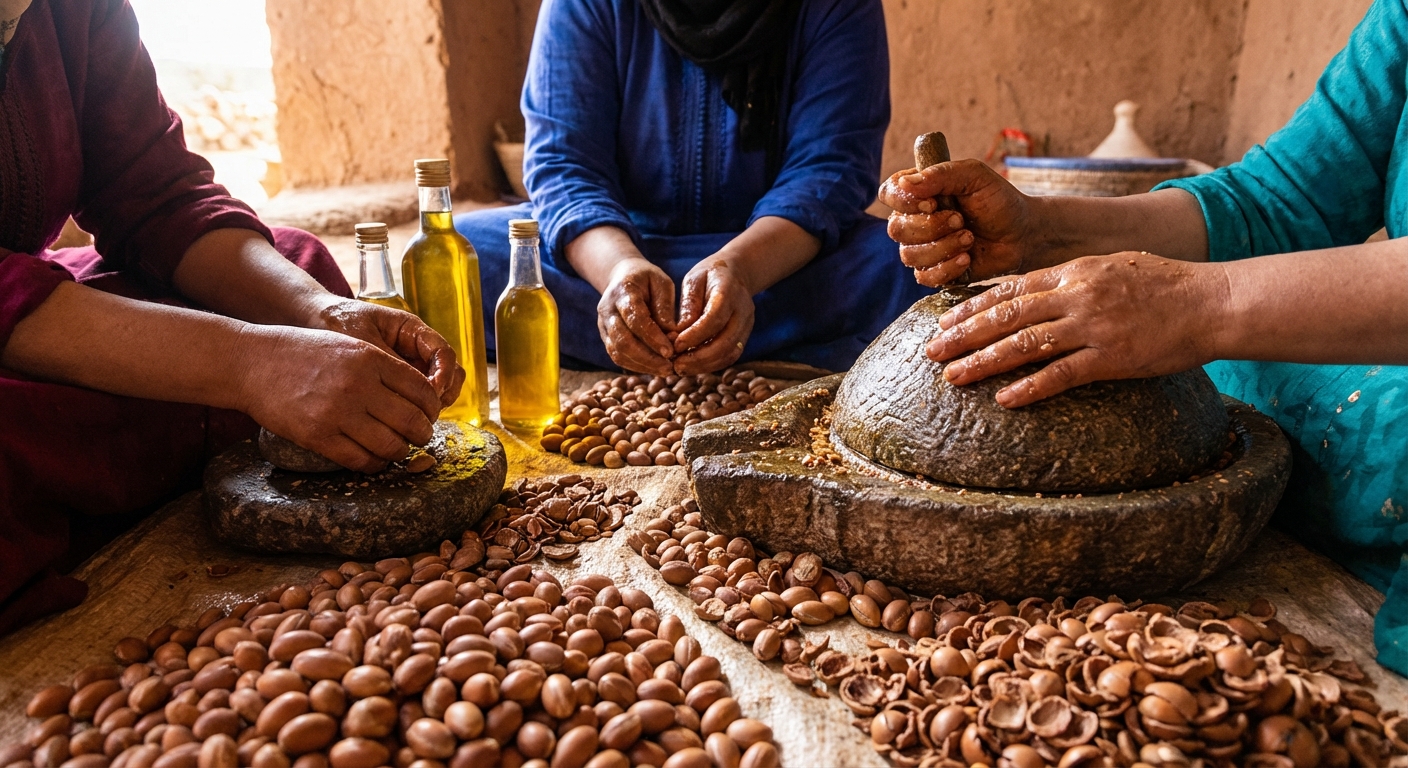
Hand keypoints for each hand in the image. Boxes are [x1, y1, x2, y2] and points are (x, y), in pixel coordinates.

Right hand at [235, 325, 444, 472]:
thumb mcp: (350, 347)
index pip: (422, 390)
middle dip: (423, 434)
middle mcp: (359, 386)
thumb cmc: (305, 353)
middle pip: (412, 421)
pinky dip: (374, 465)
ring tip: (397, 450)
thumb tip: (419, 397)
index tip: (429, 415)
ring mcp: (338, 412)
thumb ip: (383, 368)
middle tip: (420, 437)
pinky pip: (360, 460)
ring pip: (391, 446)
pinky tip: (374, 460)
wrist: (253, 362)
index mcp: (371, 359)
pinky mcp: (318, 436)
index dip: (432, 408)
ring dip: (400, 452)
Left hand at [307, 299, 463, 407]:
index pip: (444, 352)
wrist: (313, 324)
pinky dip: (415, 411)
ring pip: (438, 389)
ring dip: (432, 406)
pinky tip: (398, 421)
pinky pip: (416, 399)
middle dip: (443, 394)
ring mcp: (409, 368)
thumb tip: (414, 389)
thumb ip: (389, 363)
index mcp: (412, 331)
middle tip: (426, 412)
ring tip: (413, 418)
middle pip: (450, 373)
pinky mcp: (397, 384)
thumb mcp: (363, 342)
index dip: (444, 374)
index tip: (434, 391)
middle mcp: (416, 350)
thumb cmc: (337, 324)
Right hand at [598, 257, 676, 375]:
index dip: (652, 338)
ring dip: (642, 365)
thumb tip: (672, 334)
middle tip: (669, 367)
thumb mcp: (662, 283)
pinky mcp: (605, 336)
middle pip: (623, 340)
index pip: (635, 319)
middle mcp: (608, 309)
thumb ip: (665, 307)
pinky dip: (635, 366)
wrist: (621, 276)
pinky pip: (617, 356)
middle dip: (647, 357)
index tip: (670, 352)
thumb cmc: (647, 279)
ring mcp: (603, 324)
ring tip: (664, 371)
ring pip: (617, 352)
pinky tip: (653, 368)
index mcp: (623, 292)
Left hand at [673, 257, 754, 374]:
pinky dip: (711, 365)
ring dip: (705, 365)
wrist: (736, 273)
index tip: (675, 345)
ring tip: (681, 368)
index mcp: (729, 291)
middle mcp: (743, 310)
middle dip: (699, 358)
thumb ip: (688, 304)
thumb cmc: (709, 275)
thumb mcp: (693, 280)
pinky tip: (693, 366)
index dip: (695, 335)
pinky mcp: (744, 336)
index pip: (715, 318)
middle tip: (675, 364)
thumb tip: (678, 332)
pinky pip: (730, 356)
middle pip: (726, 342)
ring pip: (730, 353)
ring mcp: (747, 325)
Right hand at [878, 159, 1039, 285]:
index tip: (933, 202)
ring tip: (968, 238)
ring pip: (909, 255)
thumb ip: (940, 174)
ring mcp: (922, 248)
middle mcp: (915, 220)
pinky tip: (966, 258)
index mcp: (919, 192)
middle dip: (930, 227)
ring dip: (942, 247)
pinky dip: (947, 267)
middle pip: (896, 229)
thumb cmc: (998, 200)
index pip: (889, 193)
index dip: (904, 201)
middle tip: (960, 220)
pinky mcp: (934, 272)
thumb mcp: (974, 175)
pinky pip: (924, 277)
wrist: (1022, 234)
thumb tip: (905, 184)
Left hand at [926, 252, 1226, 407]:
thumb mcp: (1113, 267)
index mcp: (1074, 272)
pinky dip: (1030, 387)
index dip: (973, 306)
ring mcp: (1093, 326)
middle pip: (1007, 315)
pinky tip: (1004, 399)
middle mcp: (1076, 296)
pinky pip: (1062, 374)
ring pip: (1024, 345)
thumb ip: (1073, 278)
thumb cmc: (1165, 285)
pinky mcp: (1112, 357)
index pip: (1011, 288)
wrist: (1213, 302)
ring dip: (984, 361)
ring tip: (954, 375)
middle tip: (931, 350)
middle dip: (964, 334)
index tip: (944, 320)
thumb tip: (1037, 289)